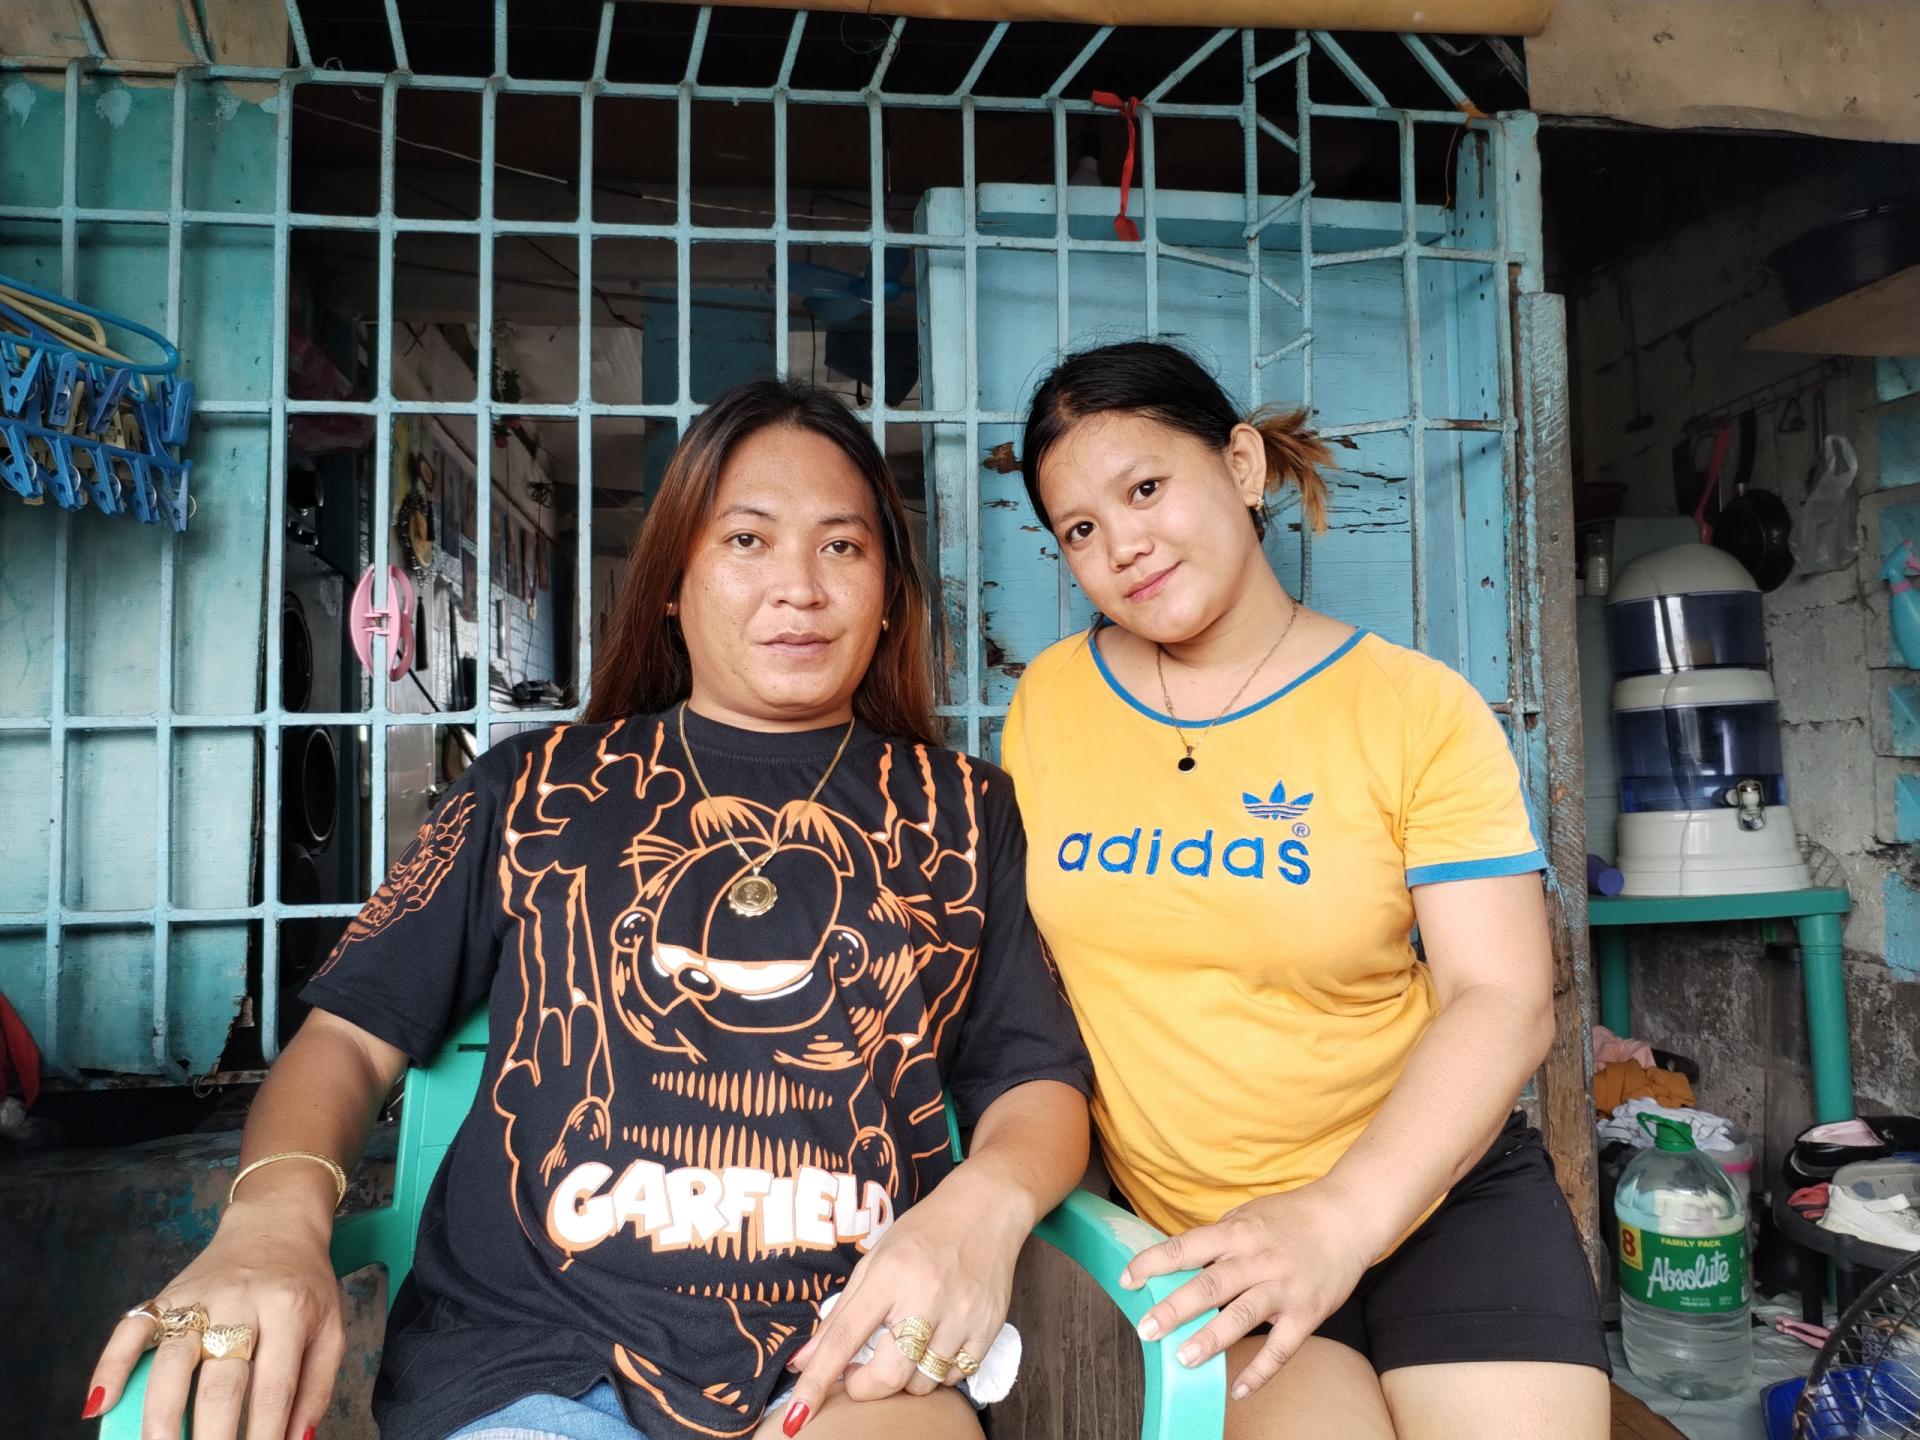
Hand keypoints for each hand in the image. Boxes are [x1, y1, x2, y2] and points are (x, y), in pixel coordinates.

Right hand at [85, 1196, 343, 1439]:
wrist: (276, 1223)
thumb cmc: (304, 1286)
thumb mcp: (330, 1328)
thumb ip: (317, 1387)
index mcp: (288, 1310)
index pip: (274, 1388)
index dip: (264, 1435)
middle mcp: (240, 1302)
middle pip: (220, 1382)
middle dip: (213, 1437)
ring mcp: (198, 1298)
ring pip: (171, 1361)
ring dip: (161, 1415)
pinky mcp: (165, 1295)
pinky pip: (130, 1330)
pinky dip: (109, 1367)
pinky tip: (99, 1405)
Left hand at [779, 1169, 1023, 1431]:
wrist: (984, 1210)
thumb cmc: (922, 1235)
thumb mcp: (874, 1263)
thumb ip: (839, 1317)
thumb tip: (803, 1363)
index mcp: (889, 1275)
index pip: (845, 1337)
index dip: (817, 1380)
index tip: (796, 1416)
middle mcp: (927, 1296)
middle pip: (889, 1376)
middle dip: (865, 1386)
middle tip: (860, 1371)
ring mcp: (962, 1314)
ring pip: (923, 1383)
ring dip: (904, 1379)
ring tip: (905, 1346)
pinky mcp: (989, 1327)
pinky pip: (956, 1376)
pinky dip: (938, 1371)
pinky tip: (935, 1343)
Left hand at [1119, 1178, 1375, 1401]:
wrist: (1348, 1217)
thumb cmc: (1291, 1217)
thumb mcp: (1247, 1216)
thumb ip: (1216, 1240)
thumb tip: (1178, 1262)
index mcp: (1237, 1232)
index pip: (1186, 1247)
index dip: (1153, 1263)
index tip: (1128, 1279)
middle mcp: (1257, 1259)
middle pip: (1210, 1285)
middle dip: (1174, 1309)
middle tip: (1146, 1329)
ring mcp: (1283, 1288)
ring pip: (1243, 1317)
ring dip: (1212, 1340)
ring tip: (1183, 1359)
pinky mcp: (1307, 1313)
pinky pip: (1281, 1348)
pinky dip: (1260, 1372)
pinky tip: (1238, 1390)